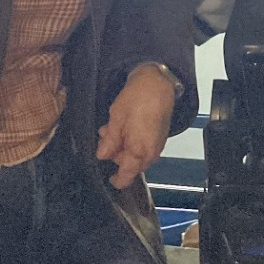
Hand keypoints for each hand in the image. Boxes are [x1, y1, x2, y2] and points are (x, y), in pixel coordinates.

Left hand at [96, 66, 175, 189]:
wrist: (159, 82)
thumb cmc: (138, 98)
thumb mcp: (116, 119)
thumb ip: (109, 142)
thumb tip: (102, 155)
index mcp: (138, 152)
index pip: (126, 177)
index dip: (116, 180)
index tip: (109, 179)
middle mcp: (150, 153)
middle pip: (130, 166)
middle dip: (117, 156)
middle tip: (105, 139)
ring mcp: (157, 145)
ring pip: (137, 156)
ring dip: (124, 147)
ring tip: (113, 128)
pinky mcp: (160, 137)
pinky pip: (145, 147)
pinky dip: (134, 142)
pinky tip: (125, 126)